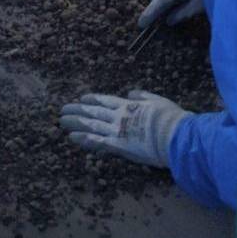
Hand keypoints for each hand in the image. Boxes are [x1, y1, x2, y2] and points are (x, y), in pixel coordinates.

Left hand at [59, 91, 191, 168]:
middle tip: (63, 109)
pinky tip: (71, 137)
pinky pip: (97, 141)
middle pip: (94, 112)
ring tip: (61, 121)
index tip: (82, 98)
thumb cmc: (171, 119)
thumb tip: (131, 92)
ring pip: (91, 125)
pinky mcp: (118, 145)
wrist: (175, 134)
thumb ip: (143, 96)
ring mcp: (117, 130)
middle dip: (78, 110)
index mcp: (130, 106)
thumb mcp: (158, 101)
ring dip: (75, 123)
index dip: (93, 100)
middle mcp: (120, 116)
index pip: (107, 101)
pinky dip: (84, 139)